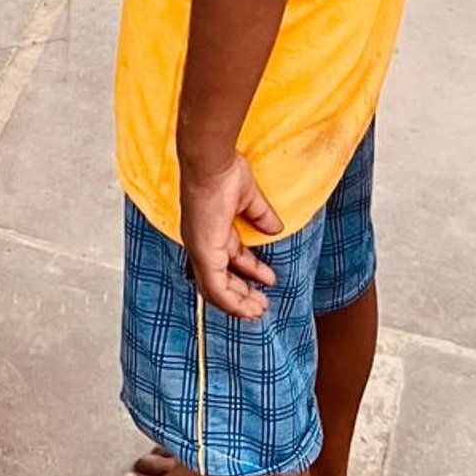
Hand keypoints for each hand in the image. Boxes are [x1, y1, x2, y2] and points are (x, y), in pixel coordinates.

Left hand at [179, 152, 283, 319]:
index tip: (268, 280)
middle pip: (220, 278)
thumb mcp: (248, 198)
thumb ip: (261, 216)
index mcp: (210, 230)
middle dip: (243, 293)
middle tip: (262, 303)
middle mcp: (201, 243)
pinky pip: (216, 289)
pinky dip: (232, 304)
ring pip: (216, 290)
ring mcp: (200, 250)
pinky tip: (247, 310)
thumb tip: (275, 229)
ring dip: (239, 303)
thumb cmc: (225, 172)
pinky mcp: (203, 255)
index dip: (249, 271)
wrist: (212, 164)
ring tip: (259, 311)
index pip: (228, 259)